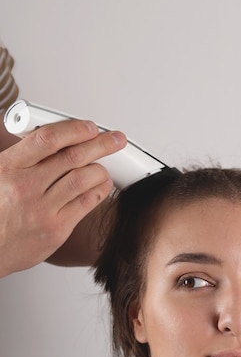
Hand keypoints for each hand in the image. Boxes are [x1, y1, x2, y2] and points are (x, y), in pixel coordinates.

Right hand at [0, 119, 126, 277]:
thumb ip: (22, 156)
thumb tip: (51, 138)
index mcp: (10, 167)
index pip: (48, 139)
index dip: (75, 130)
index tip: (90, 127)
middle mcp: (27, 186)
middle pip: (73, 157)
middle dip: (100, 144)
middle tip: (114, 140)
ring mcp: (43, 209)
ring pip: (83, 179)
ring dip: (101, 169)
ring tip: (106, 166)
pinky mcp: (57, 229)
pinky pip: (85, 204)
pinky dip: (100, 191)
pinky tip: (103, 185)